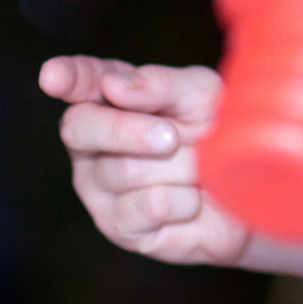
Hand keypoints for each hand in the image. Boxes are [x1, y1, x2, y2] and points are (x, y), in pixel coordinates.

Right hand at [39, 56, 252, 264]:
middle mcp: (93, 142)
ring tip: (196, 170)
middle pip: (80, 127)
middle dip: (127, 129)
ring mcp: (99, 187)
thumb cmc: (220, 131)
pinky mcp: (120, 227)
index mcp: (108, 99)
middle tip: (170, 136)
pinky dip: (183, 200)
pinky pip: (147, 207)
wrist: (250, 189)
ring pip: (126, 169)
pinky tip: (190, 200)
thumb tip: (114, 87)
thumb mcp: (202, 95)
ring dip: (179, 168)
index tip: (52, 77)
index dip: (66, 77)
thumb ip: (161, 84)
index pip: (81, 81)